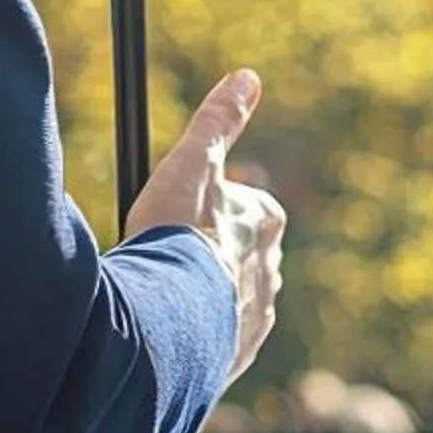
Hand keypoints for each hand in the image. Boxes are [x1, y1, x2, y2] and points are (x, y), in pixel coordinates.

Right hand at [126, 69, 287, 386]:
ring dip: (199, 296)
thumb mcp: (192, 162)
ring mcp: (256, 317)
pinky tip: (167, 330)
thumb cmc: (175, 237)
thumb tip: (247, 76)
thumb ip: (218, 120)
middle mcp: (270, 270)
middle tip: (163, 256)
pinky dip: (196, 334)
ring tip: (162, 296)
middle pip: (237, 253)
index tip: (174, 217)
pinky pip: (216, 340)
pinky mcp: (236, 356)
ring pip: (227, 298)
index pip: (243, 206)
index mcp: (265, 222)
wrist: (165, 322)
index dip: (205, 208)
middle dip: (206, 255)